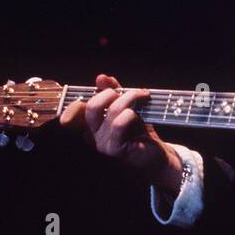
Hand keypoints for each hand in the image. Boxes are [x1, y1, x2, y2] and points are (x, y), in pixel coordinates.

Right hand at [59, 73, 178, 183]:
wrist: (157, 156)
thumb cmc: (141, 134)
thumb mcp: (127, 109)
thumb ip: (115, 93)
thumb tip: (102, 77)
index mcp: (93, 125)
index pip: (77, 110)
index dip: (88, 93)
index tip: (102, 84)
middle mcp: (94, 136)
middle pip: (91, 107)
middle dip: (111, 93)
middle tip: (129, 92)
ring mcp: (103, 144)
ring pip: (111, 112)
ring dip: (129, 98)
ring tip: (143, 96)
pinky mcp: (116, 151)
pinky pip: (119, 125)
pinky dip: (130, 114)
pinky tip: (139, 114)